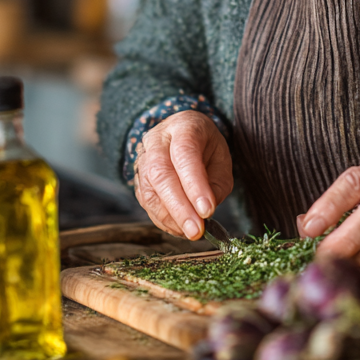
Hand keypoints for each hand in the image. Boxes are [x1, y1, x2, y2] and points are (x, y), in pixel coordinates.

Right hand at [133, 111, 232, 240]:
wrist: (183, 135)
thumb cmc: (206, 148)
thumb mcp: (222, 158)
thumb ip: (216, 184)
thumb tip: (204, 212)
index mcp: (183, 127)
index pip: (184, 153)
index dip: (194, 184)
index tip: (207, 210)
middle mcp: (157, 139)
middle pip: (161, 173)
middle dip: (179, 207)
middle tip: (196, 230)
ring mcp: (143, 158)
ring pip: (150, 190)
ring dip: (170, 217)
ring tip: (191, 232)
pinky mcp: (138, 178)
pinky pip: (146, 202)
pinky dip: (163, 220)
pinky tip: (179, 228)